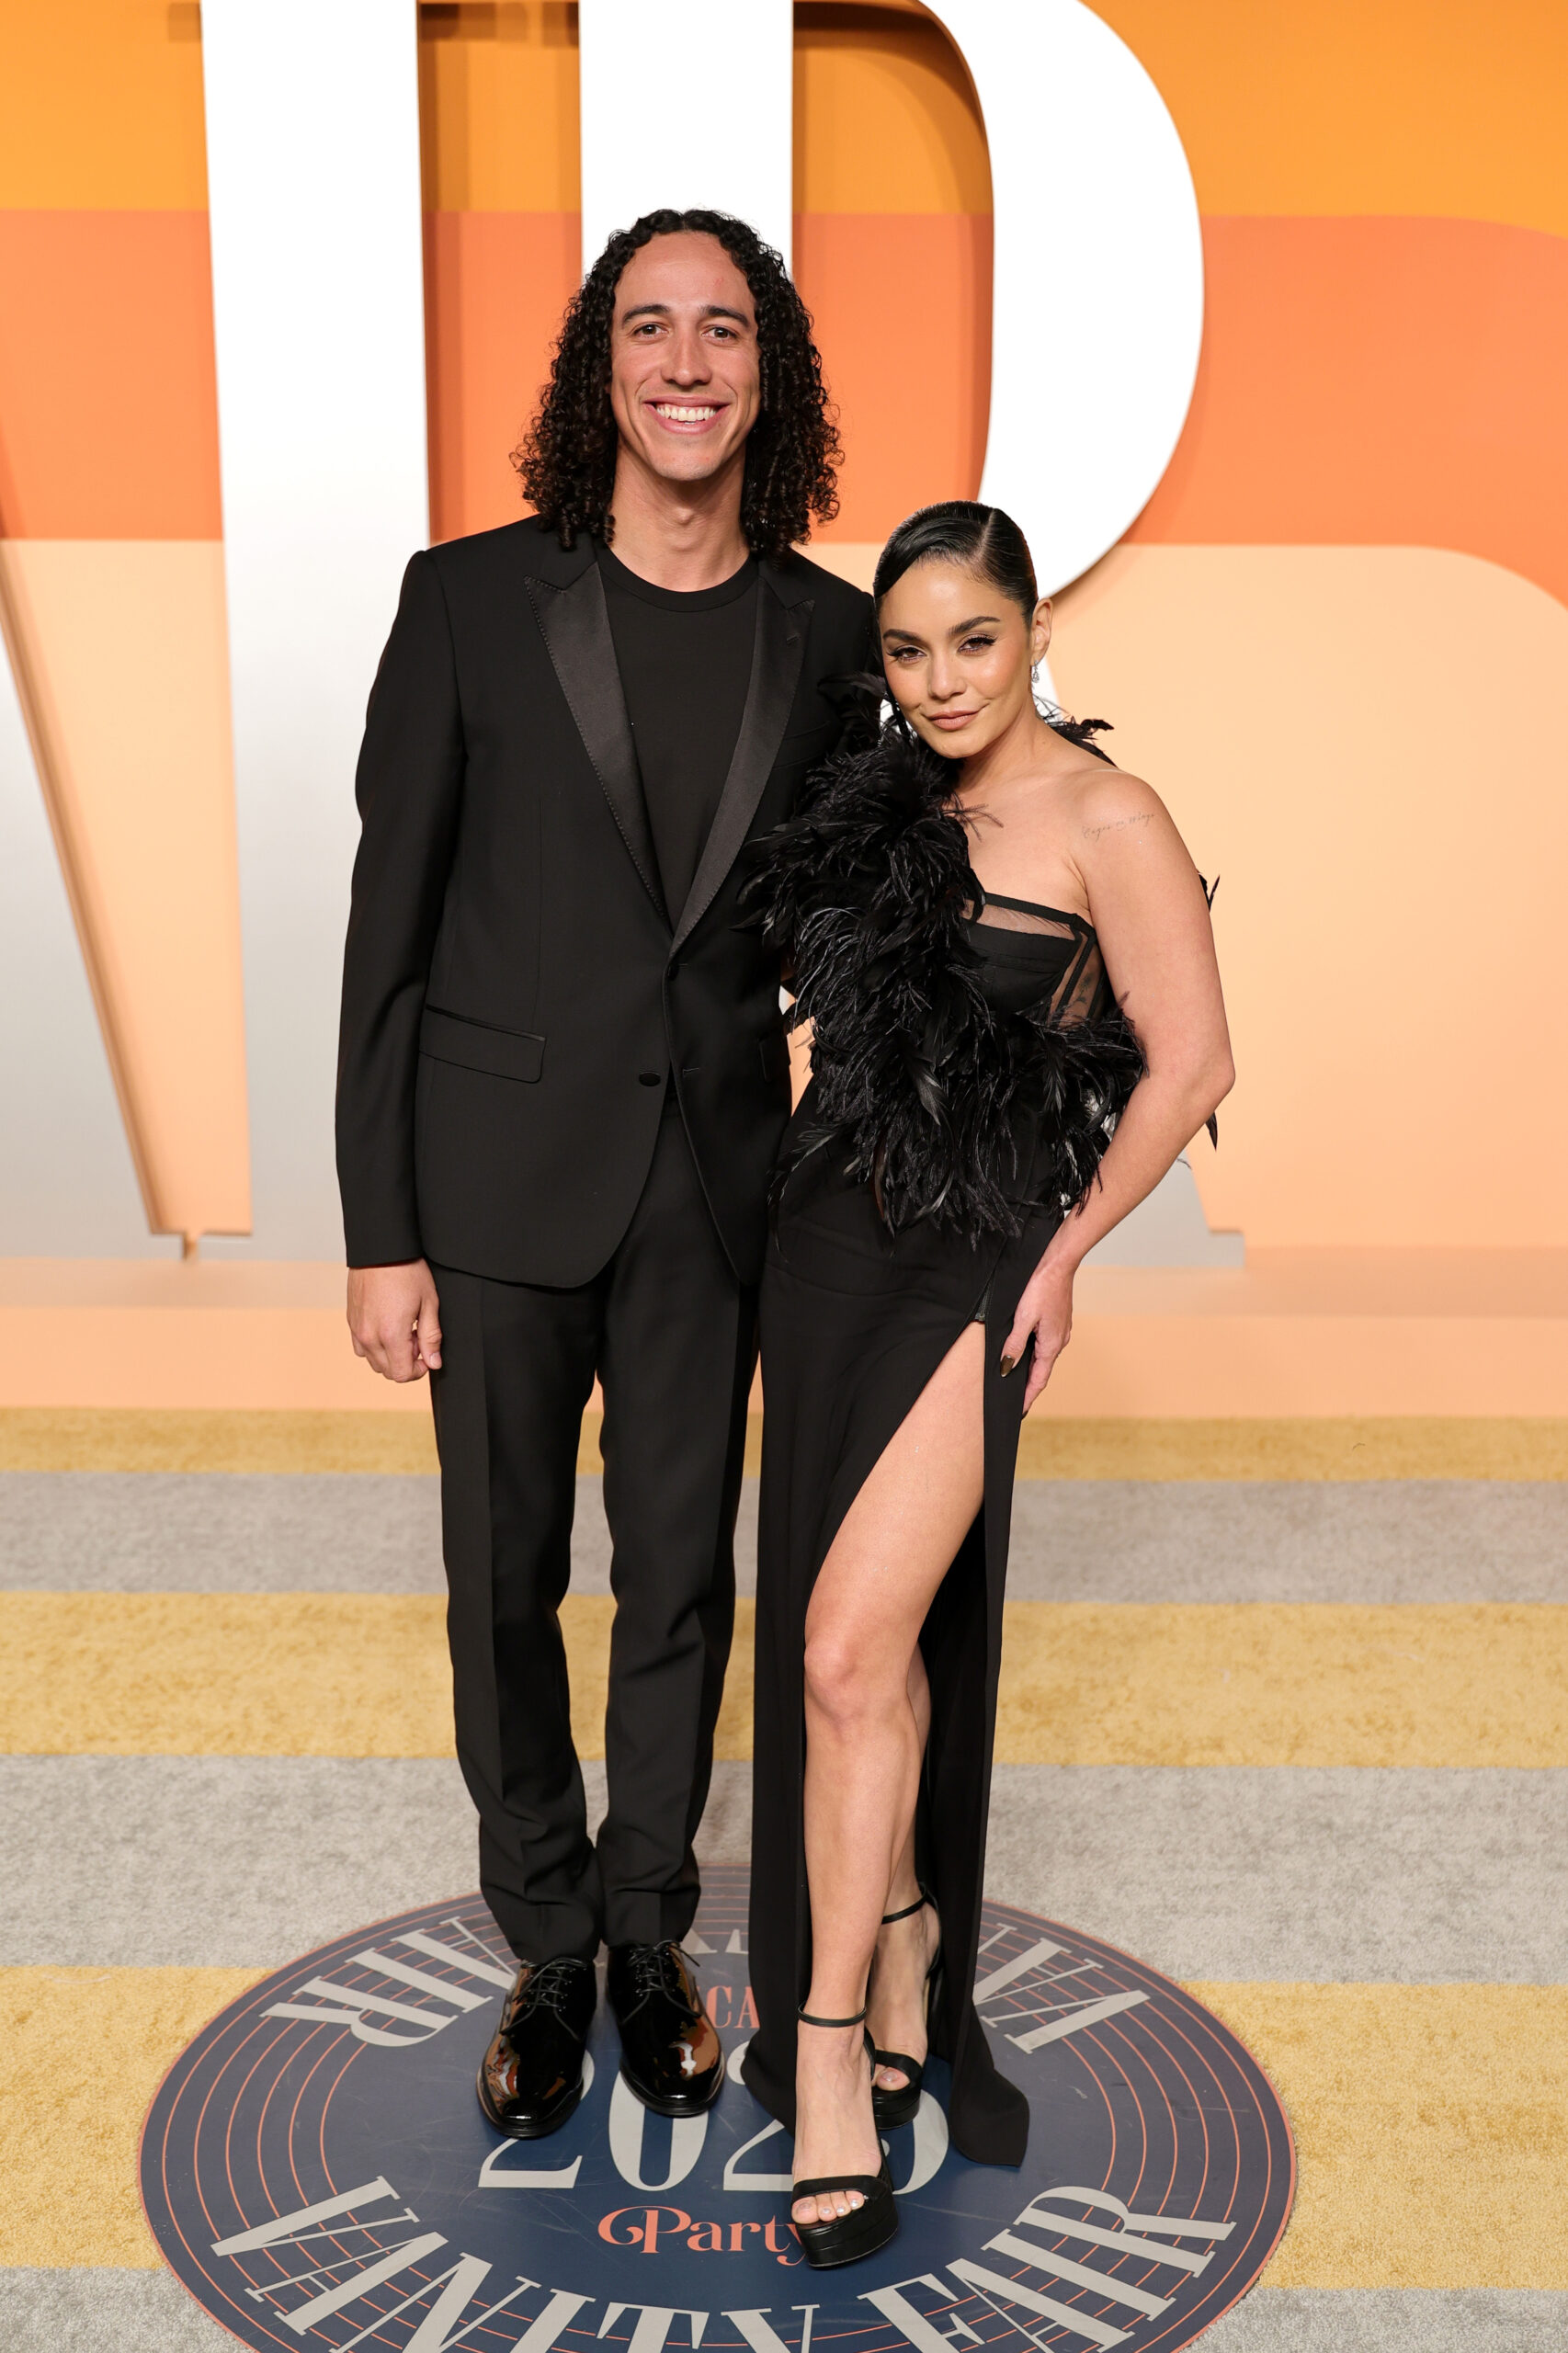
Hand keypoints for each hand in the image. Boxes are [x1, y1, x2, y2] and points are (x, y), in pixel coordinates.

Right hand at [347, 1260, 442, 1382]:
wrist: (380, 1249)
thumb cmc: (407, 1271)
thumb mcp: (429, 1303)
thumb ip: (431, 1337)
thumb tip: (434, 1362)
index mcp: (390, 1334)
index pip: (401, 1374)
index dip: (418, 1370)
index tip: (426, 1356)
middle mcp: (369, 1336)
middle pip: (387, 1371)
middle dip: (405, 1362)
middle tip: (417, 1338)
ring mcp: (357, 1329)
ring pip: (373, 1361)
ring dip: (389, 1355)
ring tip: (403, 1332)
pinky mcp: (351, 1321)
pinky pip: (360, 1346)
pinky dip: (375, 1345)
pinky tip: (387, 1326)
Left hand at [999, 1254, 1074, 1412]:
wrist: (1057, 1263)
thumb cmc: (1041, 1288)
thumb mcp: (1022, 1319)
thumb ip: (1014, 1345)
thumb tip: (1007, 1368)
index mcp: (1051, 1345)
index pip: (1038, 1381)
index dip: (1028, 1397)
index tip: (1019, 1412)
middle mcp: (1059, 1342)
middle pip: (1042, 1371)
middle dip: (1029, 1387)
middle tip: (1017, 1402)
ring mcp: (1060, 1331)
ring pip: (1044, 1358)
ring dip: (1032, 1371)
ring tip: (1018, 1381)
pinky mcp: (1058, 1321)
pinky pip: (1045, 1345)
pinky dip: (1036, 1355)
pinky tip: (1026, 1353)